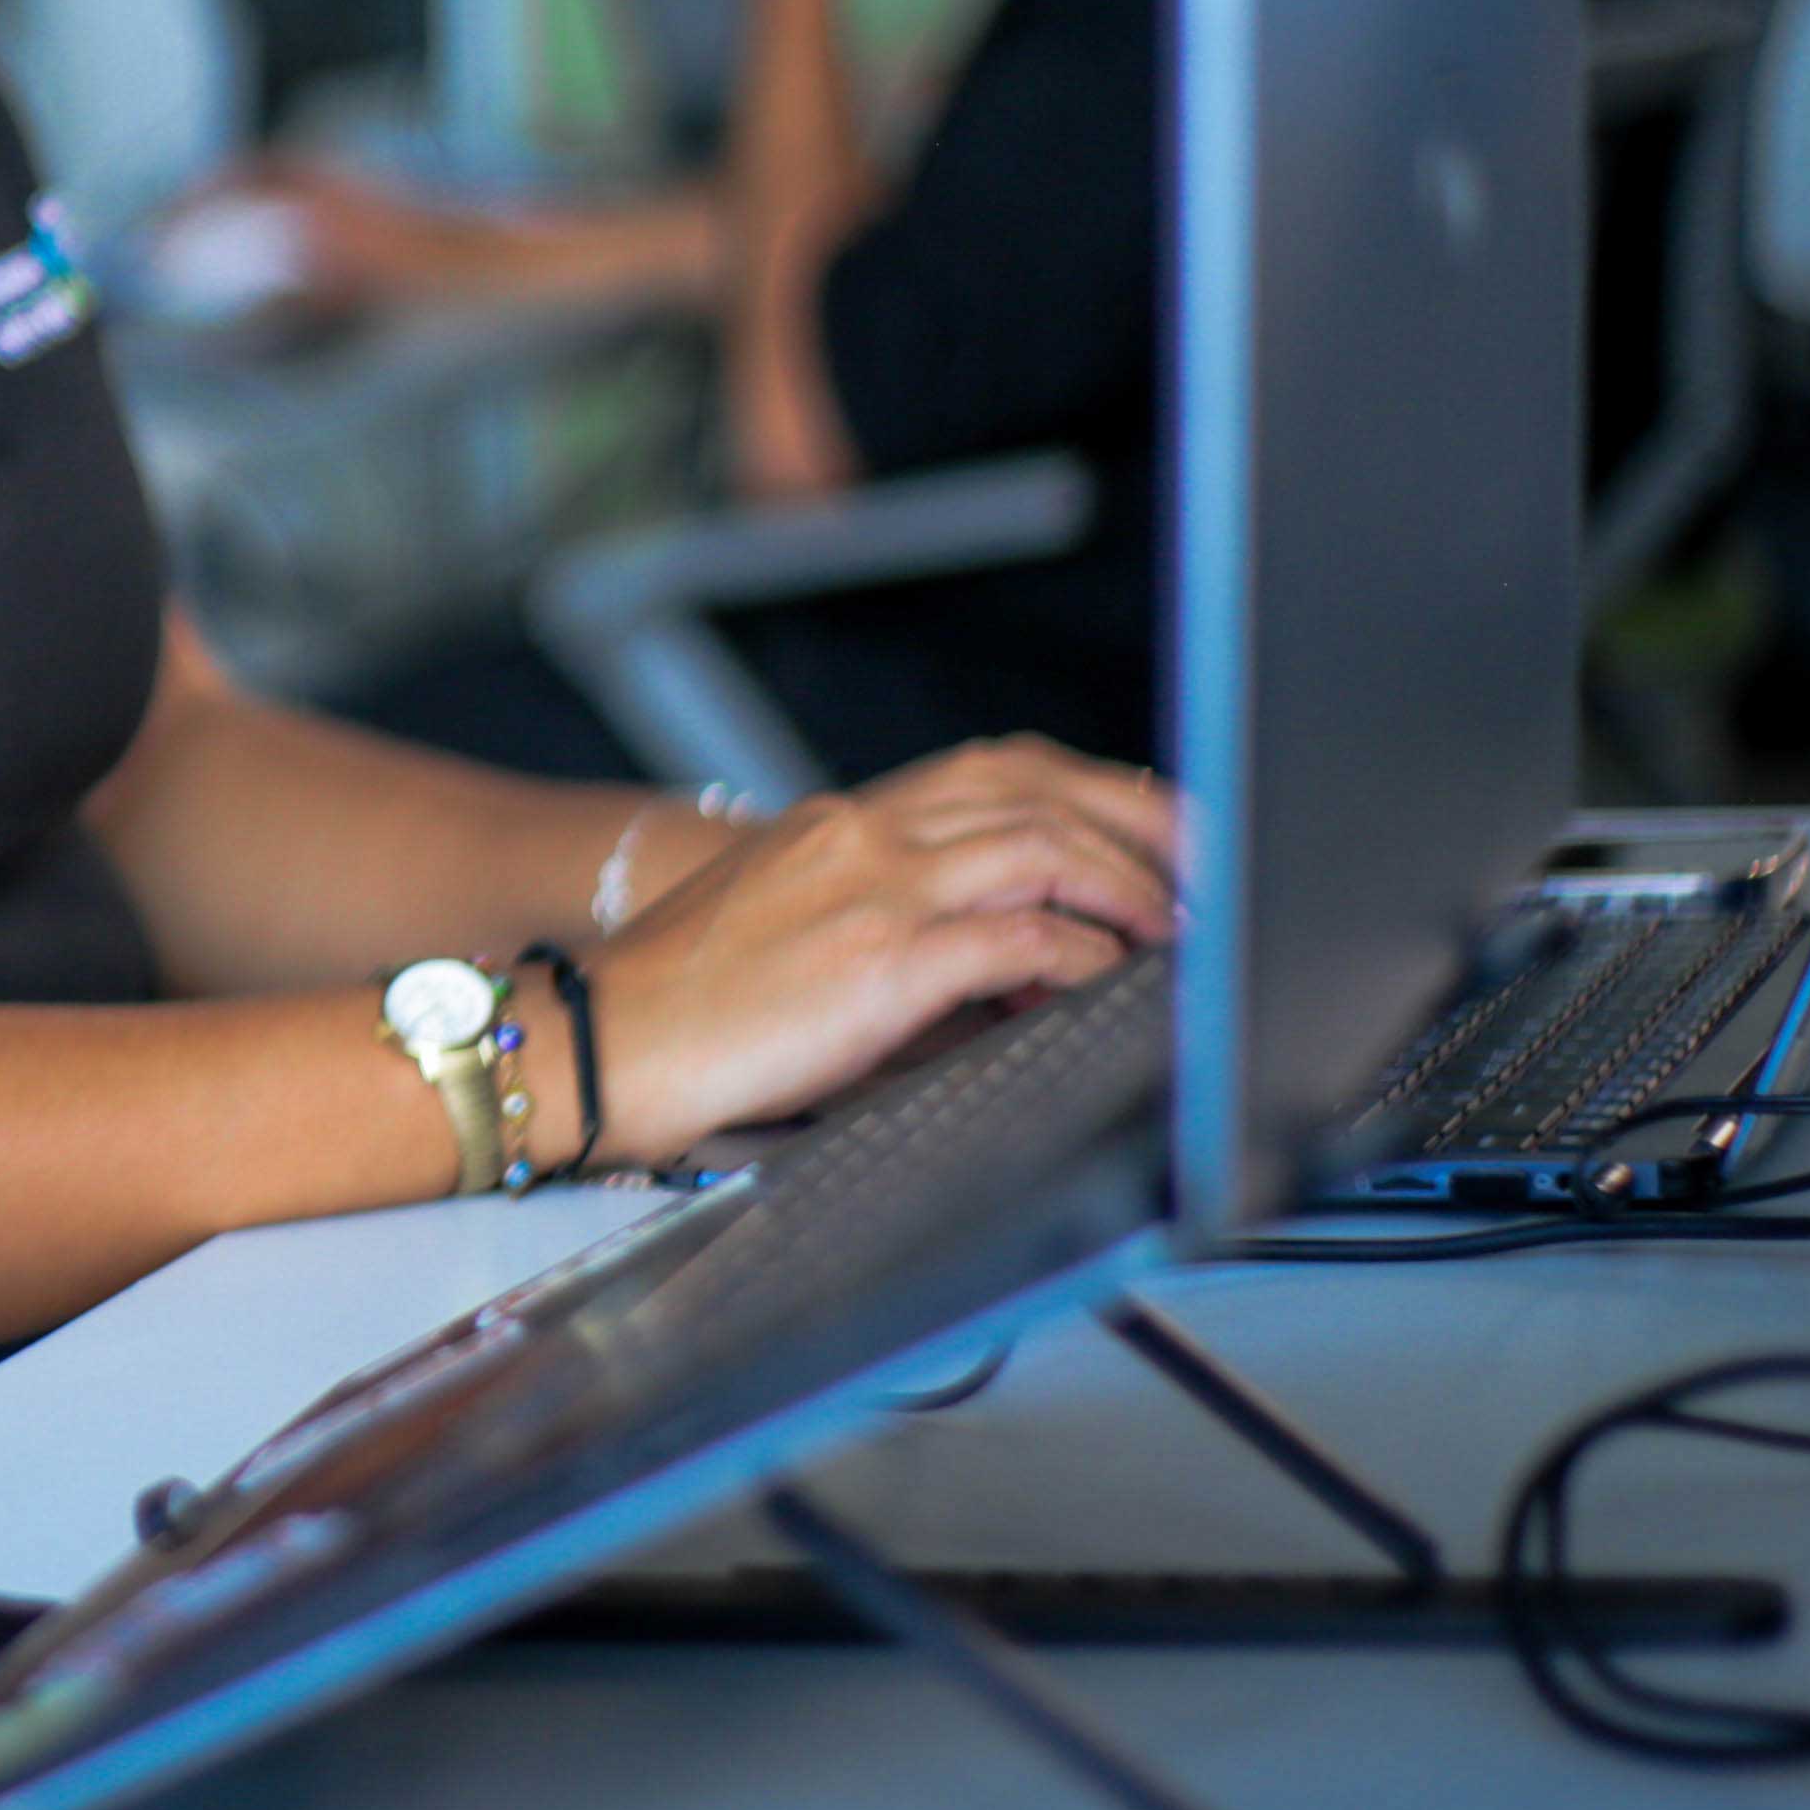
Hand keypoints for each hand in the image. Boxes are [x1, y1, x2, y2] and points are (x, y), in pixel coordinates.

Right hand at [582, 740, 1176, 1160]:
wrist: (599, 1040)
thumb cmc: (686, 1008)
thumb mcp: (799, 937)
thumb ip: (906, 933)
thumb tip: (1033, 971)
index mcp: (843, 820)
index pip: (1000, 769)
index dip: (1096, 792)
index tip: (1158, 831)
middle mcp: (864, 832)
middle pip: (1041, 789)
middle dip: (1146, 826)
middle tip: (1209, 874)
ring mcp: (872, 887)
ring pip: (1046, 845)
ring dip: (1132, 889)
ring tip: (1179, 934)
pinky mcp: (879, 959)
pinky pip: (1022, 941)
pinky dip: (1083, 957)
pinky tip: (1106, 982)